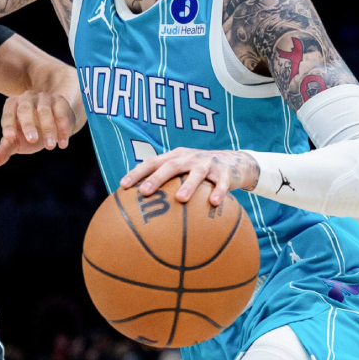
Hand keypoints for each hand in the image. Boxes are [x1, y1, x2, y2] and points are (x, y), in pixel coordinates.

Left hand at [0, 91, 75, 167]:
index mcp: (12, 105)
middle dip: (28, 124)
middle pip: (25, 109)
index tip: (9, 138)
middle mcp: (27, 98)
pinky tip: (63, 144)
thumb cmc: (29, 134)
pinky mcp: (60, 101)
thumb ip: (4, 151)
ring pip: (45, 111)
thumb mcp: (16, 142)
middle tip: (32, 140)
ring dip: (48, 129)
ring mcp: (44, 98)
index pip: (8, 114)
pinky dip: (63, 129)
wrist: (53, 125)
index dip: (8, 125)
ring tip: (50, 147)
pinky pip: (61, 113)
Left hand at [120, 148, 259, 205]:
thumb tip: (136, 195)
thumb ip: (162, 177)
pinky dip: (219, 192)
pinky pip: (222, 183)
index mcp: (176, 156)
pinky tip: (214, 203)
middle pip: (171, 166)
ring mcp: (208, 163)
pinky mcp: (225, 172)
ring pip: (197, 173)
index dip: (138, 173)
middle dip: (157, 178)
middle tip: (145, 192)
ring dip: (188, 185)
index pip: (153, 162)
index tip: (123, 185)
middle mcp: (190, 158)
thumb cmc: (198, 169)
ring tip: (180, 199)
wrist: (234, 162)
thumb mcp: (181, 168)